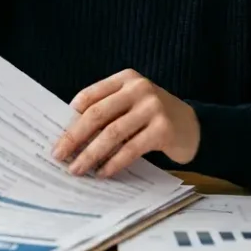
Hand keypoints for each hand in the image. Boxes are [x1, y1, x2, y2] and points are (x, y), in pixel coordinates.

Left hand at [52, 69, 200, 178]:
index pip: (91, 96)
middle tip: (59, 155)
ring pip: (112, 134)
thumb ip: (108, 111)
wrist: (194, 127)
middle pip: (97, 114)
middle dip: (74, 137)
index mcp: (126, 78)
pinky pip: (131, 148)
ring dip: (90, 154)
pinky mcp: (163, 129)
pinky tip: (103, 172)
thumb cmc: (153, 117)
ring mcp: (153, 107)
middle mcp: (139, 89)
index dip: (71, 117)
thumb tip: (70, 135)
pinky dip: (114, 162)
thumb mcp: (132, 104)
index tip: (56, 135)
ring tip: (77, 169)